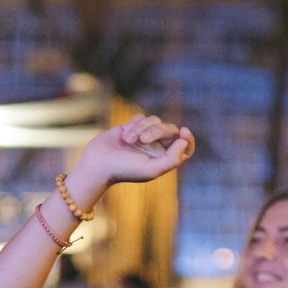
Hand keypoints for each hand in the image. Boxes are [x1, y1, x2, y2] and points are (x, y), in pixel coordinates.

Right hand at [66, 115, 195, 200]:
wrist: (98, 164)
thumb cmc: (124, 170)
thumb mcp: (151, 169)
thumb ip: (172, 159)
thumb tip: (183, 141)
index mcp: (165, 159)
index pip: (186, 147)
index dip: (188, 139)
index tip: (183, 131)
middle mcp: (157, 147)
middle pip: (169, 130)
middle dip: (156, 131)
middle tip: (143, 140)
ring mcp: (145, 136)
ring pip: (155, 120)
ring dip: (141, 128)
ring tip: (128, 140)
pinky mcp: (133, 127)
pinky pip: (141, 117)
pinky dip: (134, 124)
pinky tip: (124, 136)